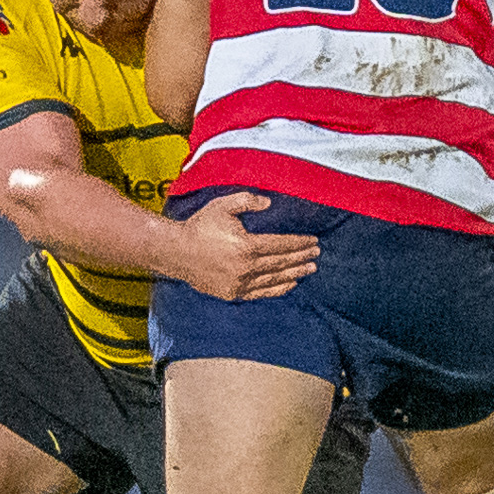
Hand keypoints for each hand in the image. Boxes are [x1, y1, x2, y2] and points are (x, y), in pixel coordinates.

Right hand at [171, 193, 319, 300]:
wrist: (176, 252)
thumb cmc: (199, 227)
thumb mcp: (222, 206)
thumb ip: (247, 201)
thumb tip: (268, 203)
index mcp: (246, 245)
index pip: (281, 244)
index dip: (299, 243)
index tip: (313, 241)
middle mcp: (246, 267)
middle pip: (281, 262)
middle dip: (301, 257)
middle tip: (316, 254)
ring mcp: (239, 282)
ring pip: (274, 279)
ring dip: (294, 273)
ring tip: (309, 269)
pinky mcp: (232, 293)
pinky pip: (260, 292)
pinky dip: (277, 289)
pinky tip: (289, 284)